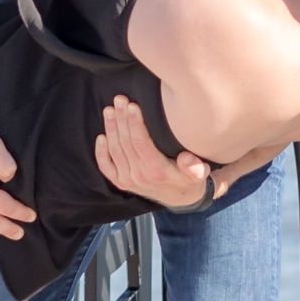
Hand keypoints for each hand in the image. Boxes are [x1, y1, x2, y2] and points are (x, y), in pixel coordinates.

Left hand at [94, 94, 213, 210]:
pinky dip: (100, 151)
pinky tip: (101, 135)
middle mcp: (140, 176)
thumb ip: (195, 168)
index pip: (141, 143)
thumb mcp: (198, 174)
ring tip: (109, 109)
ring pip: (115, 150)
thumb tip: (187, 158)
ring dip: (111, 128)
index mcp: (157, 171)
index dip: (135, 123)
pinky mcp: (121, 183)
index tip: (132, 105)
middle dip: (121, 119)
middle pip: (125, 143)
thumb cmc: (189, 180)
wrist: (180, 200)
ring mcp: (128, 180)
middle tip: (119, 100)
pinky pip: (106, 167)